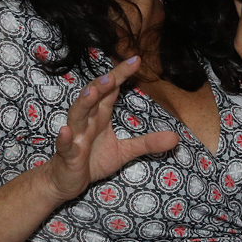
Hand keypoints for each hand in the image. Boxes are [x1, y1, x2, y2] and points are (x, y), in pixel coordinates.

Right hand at [41, 55, 176, 202]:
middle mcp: (86, 122)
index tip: (136, 59)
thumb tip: (176, 138)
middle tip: (113, 74)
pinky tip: (66, 131)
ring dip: (83, 103)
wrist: (66, 181)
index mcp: (99, 117)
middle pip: (92, 97)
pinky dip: (65, 138)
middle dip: (101, 85)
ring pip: (77, 116)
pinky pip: (65, 145)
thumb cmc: (92, 160)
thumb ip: (147, 142)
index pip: (110, 91)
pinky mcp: (67, 155)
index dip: (121, 74)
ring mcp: (75, 137)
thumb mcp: (125, 152)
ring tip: (92, 92)